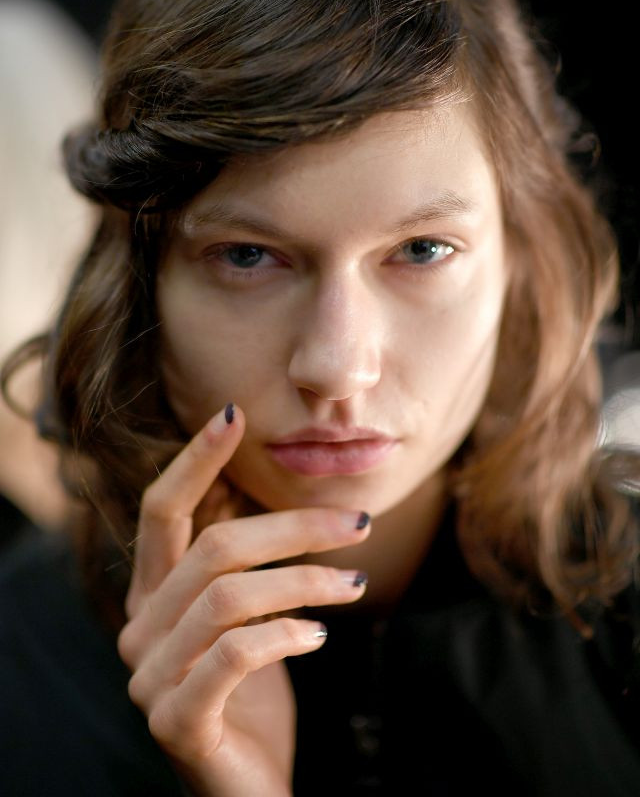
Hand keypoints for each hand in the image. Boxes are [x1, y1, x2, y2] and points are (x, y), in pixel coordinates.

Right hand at [117, 403, 370, 795]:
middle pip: (215, 547)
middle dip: (295, 524)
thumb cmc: (253, 689)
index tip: (233, 414)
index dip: (194, 460)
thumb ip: (233, 560)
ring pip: (229, 596)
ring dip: (306, 580)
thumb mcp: (244, 614)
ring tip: (356, 581)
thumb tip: (249, 485)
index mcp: (154, 595)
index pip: (161, 510)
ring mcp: (151, 679)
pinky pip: (233, 655)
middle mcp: (141, 629)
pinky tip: (320, 636)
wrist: (250, 786)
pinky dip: (285, 634)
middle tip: (358, 520)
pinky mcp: (177, 721)